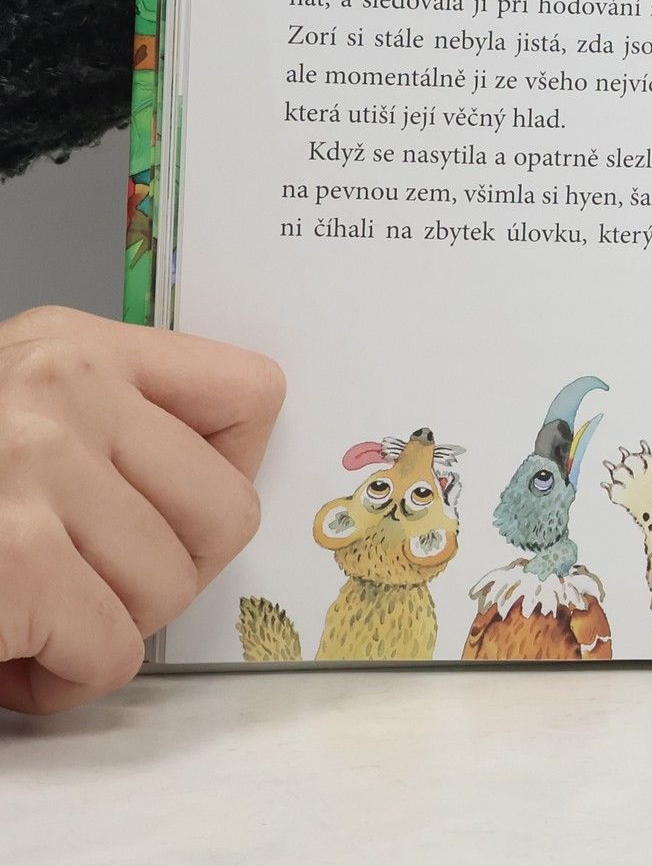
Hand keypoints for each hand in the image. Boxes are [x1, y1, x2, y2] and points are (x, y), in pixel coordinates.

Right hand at [0, 307, 284, 714]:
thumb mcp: (19, 411)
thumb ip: (112, 426)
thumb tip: (218, 489)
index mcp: (74, 347)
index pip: (252, 393)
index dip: (229, 474)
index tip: (176, 513)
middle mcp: (64, 391)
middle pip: (229, 511)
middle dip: (170, 575)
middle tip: (95, 588)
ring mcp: (37, 469)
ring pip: (171, 590)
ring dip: (105, 633)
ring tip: (32, 619)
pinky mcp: (13, 560)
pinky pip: (112, 651)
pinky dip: (64, 680)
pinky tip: (8, 658)